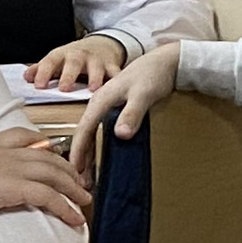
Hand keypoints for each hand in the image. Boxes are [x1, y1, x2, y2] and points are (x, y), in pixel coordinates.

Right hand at [0, 128, 92, 227]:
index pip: (24, 136)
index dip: (44, 144)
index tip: (54, 152)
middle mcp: (6, 153)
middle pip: (48, 156)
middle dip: (68, 169)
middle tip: (80, 182)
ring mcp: (11, 168)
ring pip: (54, 174)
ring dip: (73, 188)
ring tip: (84, 200)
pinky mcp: (13, 187)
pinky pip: (48, 196)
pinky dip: (65, 207)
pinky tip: (74, 218)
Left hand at [26, 34, 128, 89]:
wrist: (101, 45)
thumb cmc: (74, 57)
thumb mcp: (57, 60)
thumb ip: (41, 69)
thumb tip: (26, 77)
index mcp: (62, 55)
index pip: (50, 62)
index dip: (43, 73)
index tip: (39, 85)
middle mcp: (79, 56)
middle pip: (73, 64)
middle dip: (68, 76)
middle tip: (64, 88)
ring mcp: (97, 60)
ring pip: (96, 68)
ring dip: (95, 78)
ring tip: (93, 89)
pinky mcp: (112, 65)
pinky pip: (116, 73)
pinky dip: (117, 80)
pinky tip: (117, 89)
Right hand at [68, 38, 180, 170]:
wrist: (166, 62)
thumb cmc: (153, 75)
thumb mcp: (143, 95)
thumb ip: (131, 114)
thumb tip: (120, 135)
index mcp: (100, 100)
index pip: (84, 129)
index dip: (78, 150)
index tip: (75, 169)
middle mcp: (99, 104)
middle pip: (85, 134)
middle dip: (81, 157)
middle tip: (81, 181)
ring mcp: (107, 107)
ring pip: (93, 134)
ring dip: (89, 154)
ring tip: (89, 175)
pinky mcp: (116, 110)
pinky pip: (101, 131)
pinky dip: (99, 146)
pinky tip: (102, 157)